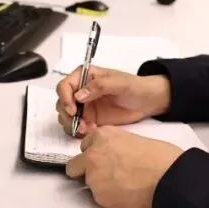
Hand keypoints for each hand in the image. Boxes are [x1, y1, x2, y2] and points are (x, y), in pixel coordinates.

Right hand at [56, 67, 170, 136]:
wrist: (147, 102)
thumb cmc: (135, 87)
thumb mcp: (120, 83)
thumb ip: (100, 86)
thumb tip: (79, 95)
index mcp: (85, 76)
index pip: (64, 86)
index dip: (65, 98)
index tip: (72, 109)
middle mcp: (81, 91)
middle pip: (61, 103)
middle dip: (67, 115)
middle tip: (80, 124)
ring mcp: (84, 106)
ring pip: (66, 116)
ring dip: (72, 125)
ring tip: (86, 129)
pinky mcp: (89, 119)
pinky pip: (76, 127)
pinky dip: (79, 131)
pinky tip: (91, 131)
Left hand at [65, 126, 182, 207]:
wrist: (168, 178)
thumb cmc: (159, 157)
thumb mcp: (133, 139)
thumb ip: (115, 146)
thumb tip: (113, 156)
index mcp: (102, 136)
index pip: (85, 146)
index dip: (94, 153)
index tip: (103, 158)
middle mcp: (92, 154)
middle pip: (74, 166)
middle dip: (85, 171)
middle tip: (106, 175)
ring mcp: (93, 177)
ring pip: (87, 183)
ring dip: (99, 185)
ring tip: (122, 186)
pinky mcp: (99, 197)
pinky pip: (98, 198)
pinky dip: (109, 198)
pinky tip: (125, 194)